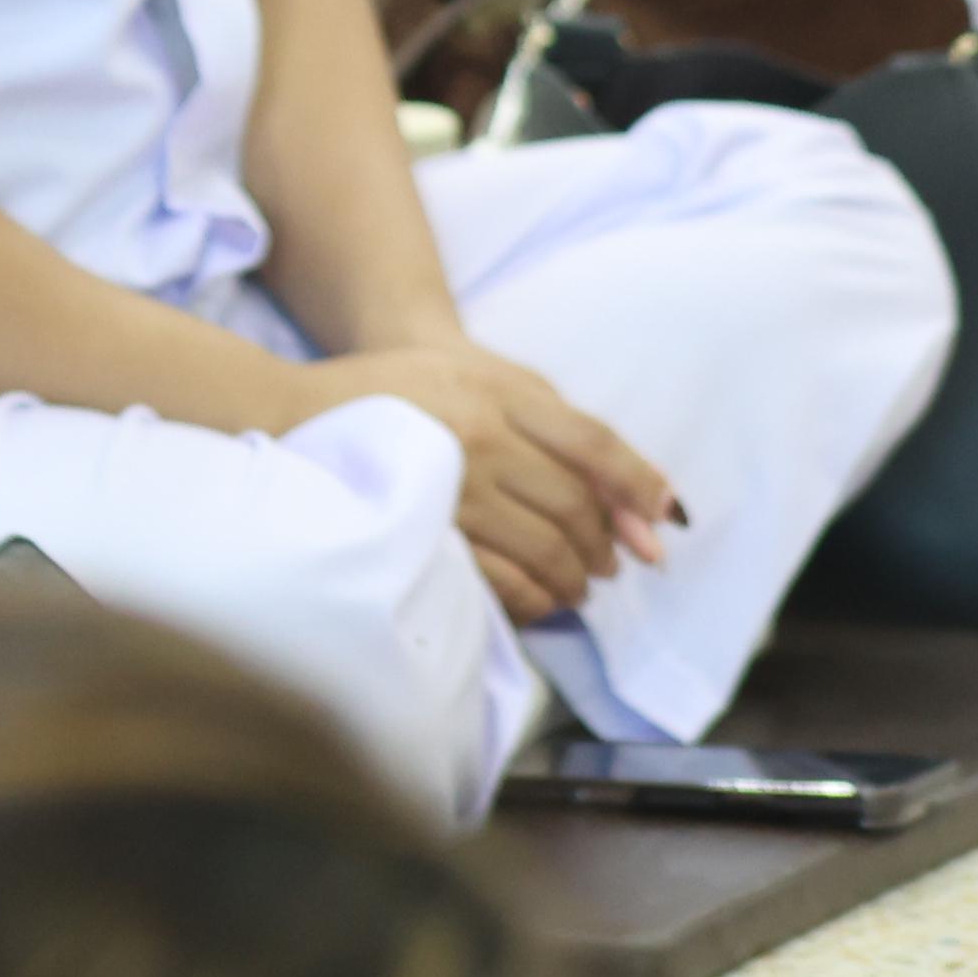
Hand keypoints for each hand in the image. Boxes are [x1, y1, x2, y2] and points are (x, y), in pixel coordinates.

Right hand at [294, 341, 677, 623]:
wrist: (313, 404)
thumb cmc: (419, 386)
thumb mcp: (491, 379)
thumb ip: (564, 428)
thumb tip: (643, 502)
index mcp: (500, 393)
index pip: (592, 444)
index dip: (637, 485)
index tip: (665, 522)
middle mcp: (479, 437)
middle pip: (573, 504)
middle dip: (605, 544)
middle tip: (611, 562)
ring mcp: (449, 487)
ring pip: (543, 549)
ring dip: (574, 577)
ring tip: (579, 584)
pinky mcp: (423, 531)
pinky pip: (498, 580)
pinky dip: (533, 597)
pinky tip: (540, 597)